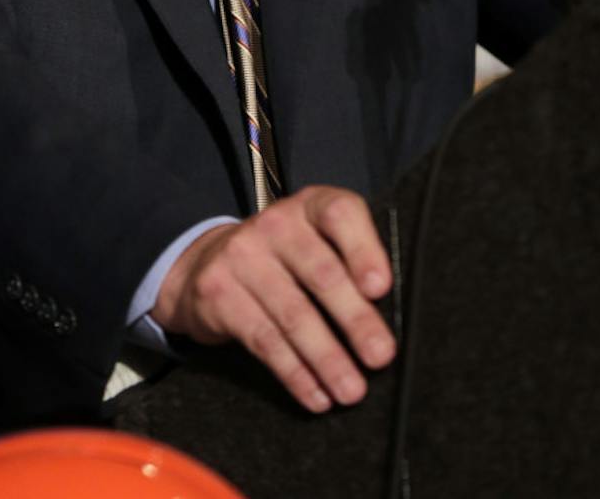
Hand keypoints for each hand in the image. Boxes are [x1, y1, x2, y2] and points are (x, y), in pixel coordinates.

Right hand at [151, 185, 394, 412]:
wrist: (210, 260)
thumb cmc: (285, 257)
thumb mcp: (316, 241)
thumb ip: (350, 262)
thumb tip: (390, 315)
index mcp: (309, 206)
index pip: (339, 214)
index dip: (363, 249)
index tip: (381, 288)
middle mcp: (275, 223)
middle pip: (321, 272)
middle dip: (355, 319)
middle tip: (380, 356)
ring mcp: (242, 255)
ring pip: (293, 314)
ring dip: (327, 359)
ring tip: (351, 389)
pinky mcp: (218, 292)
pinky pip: (264, 340)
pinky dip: (295, 373)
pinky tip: (316, 394)